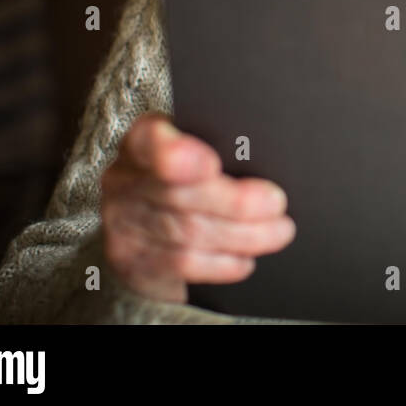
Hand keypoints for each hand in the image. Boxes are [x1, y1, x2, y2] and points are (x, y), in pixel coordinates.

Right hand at [100, 113, 295, 302]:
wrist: (144, 222)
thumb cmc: (185, 175)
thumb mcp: (194, 148)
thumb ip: (219, 145)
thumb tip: (267, 153)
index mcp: (142, 141)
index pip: (149, 141)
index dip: (174, 154)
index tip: (210, 165)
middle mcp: (125, 180)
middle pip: (180, 193)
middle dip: (234, 202)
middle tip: (276, 202)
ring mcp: (125, 223)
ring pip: (187, 232)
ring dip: (241, 235)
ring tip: (280, 230)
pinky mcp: (135, 260)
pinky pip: (181, 264)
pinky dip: (220, 264)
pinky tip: (246, 260)